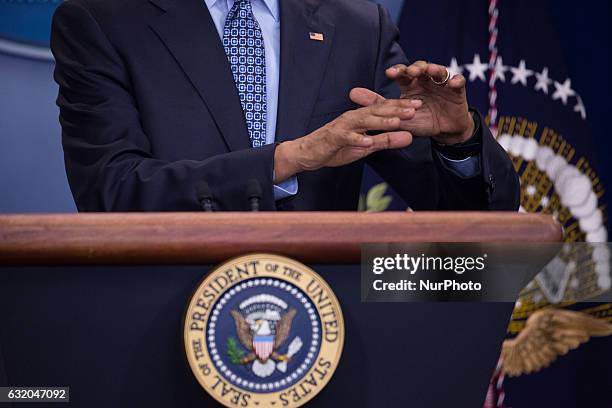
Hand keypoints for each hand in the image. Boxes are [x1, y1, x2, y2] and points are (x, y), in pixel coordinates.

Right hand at [274, 100, 418, 182]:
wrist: (308, 152)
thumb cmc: (336, 147)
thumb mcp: (366, 146)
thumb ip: (386, 140)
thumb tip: (410, 137)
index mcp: (361, 117)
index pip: (384, 110)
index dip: (401, 107)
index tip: (419, 104)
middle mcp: (353, 117)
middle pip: (377, 111)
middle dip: (396, 109)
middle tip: (415, 108)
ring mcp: (343, 126)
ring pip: (364, 121)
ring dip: (380, 121)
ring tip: (397, 122)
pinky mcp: (333, 137)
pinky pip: (346, 138)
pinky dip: (357, 139)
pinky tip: (368, 142)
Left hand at [353, 61, 473, 144]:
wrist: (442, 131)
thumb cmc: (419, 121)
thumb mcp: (397, 115)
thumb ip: (376, 104)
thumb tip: (352, 93)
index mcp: (410, 84)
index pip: (402, 73)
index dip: (397, 71)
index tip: (389, 73)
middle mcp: (425, 80)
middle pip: (420, 68)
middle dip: (415, 68)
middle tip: (410, 71)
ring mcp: (442, 83)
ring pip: (438, 71)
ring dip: (434, 69)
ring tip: (429, 71)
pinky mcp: (457, 90)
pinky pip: (458, 82)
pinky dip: (456, 80)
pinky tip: (452, 82)